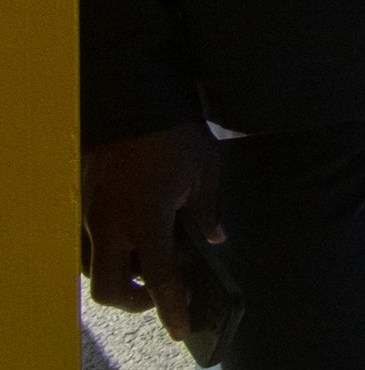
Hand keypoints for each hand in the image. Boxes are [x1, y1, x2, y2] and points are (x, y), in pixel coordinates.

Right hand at [82, 122, 221, 340]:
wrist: (134, 99)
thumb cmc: (174, 133)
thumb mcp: (205, 170)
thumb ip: (207, 211)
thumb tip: (214, 239)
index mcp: (145, 219)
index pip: (160, 279)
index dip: (171, 309)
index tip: (181, 330)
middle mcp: (110, 224)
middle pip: (111, 290)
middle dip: (137, 302)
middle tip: (164, 295)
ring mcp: (92, 215)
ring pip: (96, 269)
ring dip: (122, 278)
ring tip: (153, 265)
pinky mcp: (85, 204)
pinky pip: (90, 245)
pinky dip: (110, 254)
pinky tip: (135, 240)